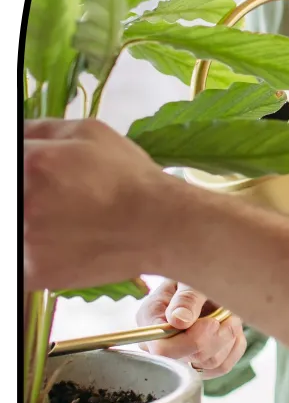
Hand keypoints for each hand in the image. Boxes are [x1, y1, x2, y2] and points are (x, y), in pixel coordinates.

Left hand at [24, 118, 177, 294]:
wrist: (160, 225)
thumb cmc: (129, 177)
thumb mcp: (90, 132)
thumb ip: (38, 129)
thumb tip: (14, 135)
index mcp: (32, 163)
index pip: (4, 157)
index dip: (21, 165)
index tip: (29, 175)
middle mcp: (22, 203)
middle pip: (10, 196)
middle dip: (26, 193)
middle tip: (51, 199)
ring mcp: (24, 242)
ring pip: (15, 225)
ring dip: (27, 221)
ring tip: (58, 218)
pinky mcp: (31, 273)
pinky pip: (17, 256)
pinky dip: (30, 249)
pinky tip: (56, 240)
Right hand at [136, 280, 245, 378]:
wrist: (209, 276)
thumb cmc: (197, 273)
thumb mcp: (190, 279)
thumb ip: (186, 298)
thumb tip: (179, 321)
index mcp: (150, 320)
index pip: (162, 349)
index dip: (190, 341)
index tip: (211, 322)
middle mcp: (162, 342)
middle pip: (188, 359)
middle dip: (214, 337)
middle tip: (228, 315)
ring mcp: (182, 353)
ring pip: (208, 364)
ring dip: (227, 339)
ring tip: (231, 316)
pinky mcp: (203, 359)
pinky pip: (222, 366)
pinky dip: (234, 346)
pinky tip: (232, 327)